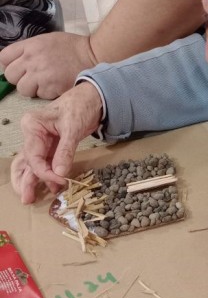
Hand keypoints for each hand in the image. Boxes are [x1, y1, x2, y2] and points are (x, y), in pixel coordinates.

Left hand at [1, 32, 97, 98]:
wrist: (93, 55)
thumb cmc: (72, 48)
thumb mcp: (46, 40)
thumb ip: (29, 50)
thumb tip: (17, 61)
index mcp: (30, 46)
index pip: (4, 58)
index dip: (10, 64)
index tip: (18, 68)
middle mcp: (32, 60)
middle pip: (11, 76)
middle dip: (20, 78)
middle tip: (32, 78)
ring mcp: (41, 75)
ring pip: (23, 89)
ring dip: (33, 88)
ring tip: (46, 83)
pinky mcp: (51, 88)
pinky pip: (40, 95)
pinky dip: (47, 93)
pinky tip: (56, 85)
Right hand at [10, 82, 102, 203]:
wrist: (91, 98)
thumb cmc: (80, 107)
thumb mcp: (73, 128)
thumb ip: (65, 151)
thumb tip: (60, 173)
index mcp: (32, 126)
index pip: (33, 156)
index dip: (45, 172)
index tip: (59, 181)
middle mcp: (32, 134)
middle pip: (25, 161)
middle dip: (25, 180)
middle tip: (27, 199)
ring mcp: (40, 141)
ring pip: (31, 164)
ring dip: (31, 180)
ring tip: (30, 198)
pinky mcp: (50, 146)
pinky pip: (45, 162)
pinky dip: (46, 175)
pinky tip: (50, 188)